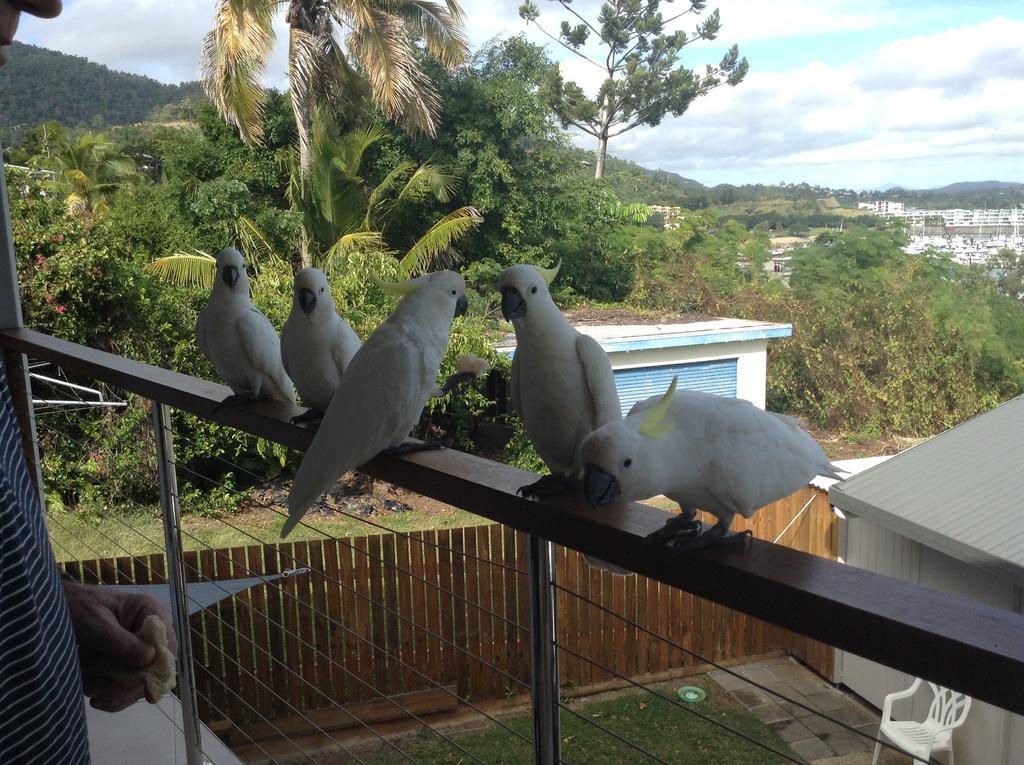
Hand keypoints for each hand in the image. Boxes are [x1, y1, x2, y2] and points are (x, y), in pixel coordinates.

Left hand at [62, 581, 176, 711]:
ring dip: (114, 692)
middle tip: (99, 694)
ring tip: (89, 688)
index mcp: (149, 612)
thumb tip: (151, 659)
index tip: (138, 686)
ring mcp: (137, 649)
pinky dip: (109, 694)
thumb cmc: (76, 608)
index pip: (167, 644)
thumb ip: (121, 642)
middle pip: (154, 669)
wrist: (53, 612)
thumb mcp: (96, 624)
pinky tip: (92, 690)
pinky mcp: (124, 663)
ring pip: (140, 682)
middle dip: (127, 686)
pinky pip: (126, 687)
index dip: (159, 668)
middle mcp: (148, 632)